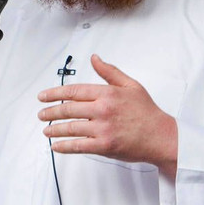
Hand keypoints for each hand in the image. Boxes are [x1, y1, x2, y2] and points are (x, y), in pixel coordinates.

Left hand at [37, 54, 177, 177]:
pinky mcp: (104, 146)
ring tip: (46, 130)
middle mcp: (103, 110)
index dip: (54, 93)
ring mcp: (102, 129)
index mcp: (107, 94)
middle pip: (68, 109)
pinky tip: (56, 146)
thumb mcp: (131, 85)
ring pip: (70, 128)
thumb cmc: (147, 112)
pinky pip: (78, 146)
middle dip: (50, 112)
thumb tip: (94, 58)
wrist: (162, 136)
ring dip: (54, 129)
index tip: (43, 96)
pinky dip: (64, 146)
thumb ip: (109, 72)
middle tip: (41, 114)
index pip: (74, 91)